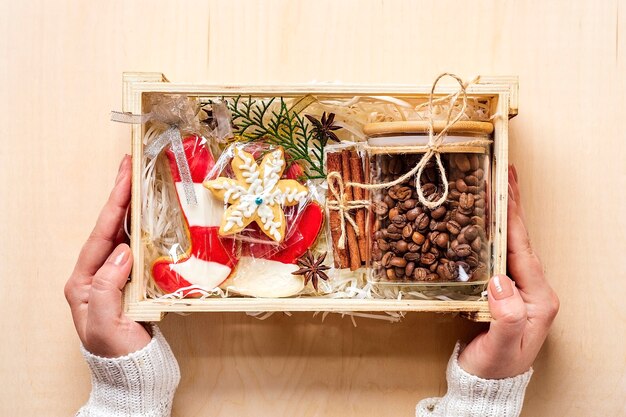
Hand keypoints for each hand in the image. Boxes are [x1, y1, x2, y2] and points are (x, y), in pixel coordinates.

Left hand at [64, 155, 150, 357]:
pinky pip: (140, 251)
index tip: (125, 177)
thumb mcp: (107, 324)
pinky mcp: (133, 285)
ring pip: (125, 237)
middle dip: (120, 198)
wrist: (136, 378)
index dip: (114, 204)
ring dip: (133, 210)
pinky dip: (147, 231)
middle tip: (131, 168)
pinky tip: (155, 219)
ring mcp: (115, 280)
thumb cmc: (119, 356)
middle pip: (110, 230)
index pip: (100, 236)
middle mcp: (96, 277)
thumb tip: (124, 251)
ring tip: (142, 184)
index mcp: (83, 284)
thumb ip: (109, 286)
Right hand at [458, 165, 558, 378]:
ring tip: (495, 189)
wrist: (485, 383)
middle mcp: (532, 289)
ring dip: (503, 215)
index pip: (523, 250)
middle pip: (520, 240)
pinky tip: (483, 220)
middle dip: (512, 206)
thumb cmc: (494, 368)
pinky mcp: (503, 290)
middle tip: (504, 175)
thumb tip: (499, 282)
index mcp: (539, 298)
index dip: (513, 218)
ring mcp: (518, 288)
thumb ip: (505, 318)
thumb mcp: (500, 348)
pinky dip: (492, 232)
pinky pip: (499, 254)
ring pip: (510, 244)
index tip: (506, 189)